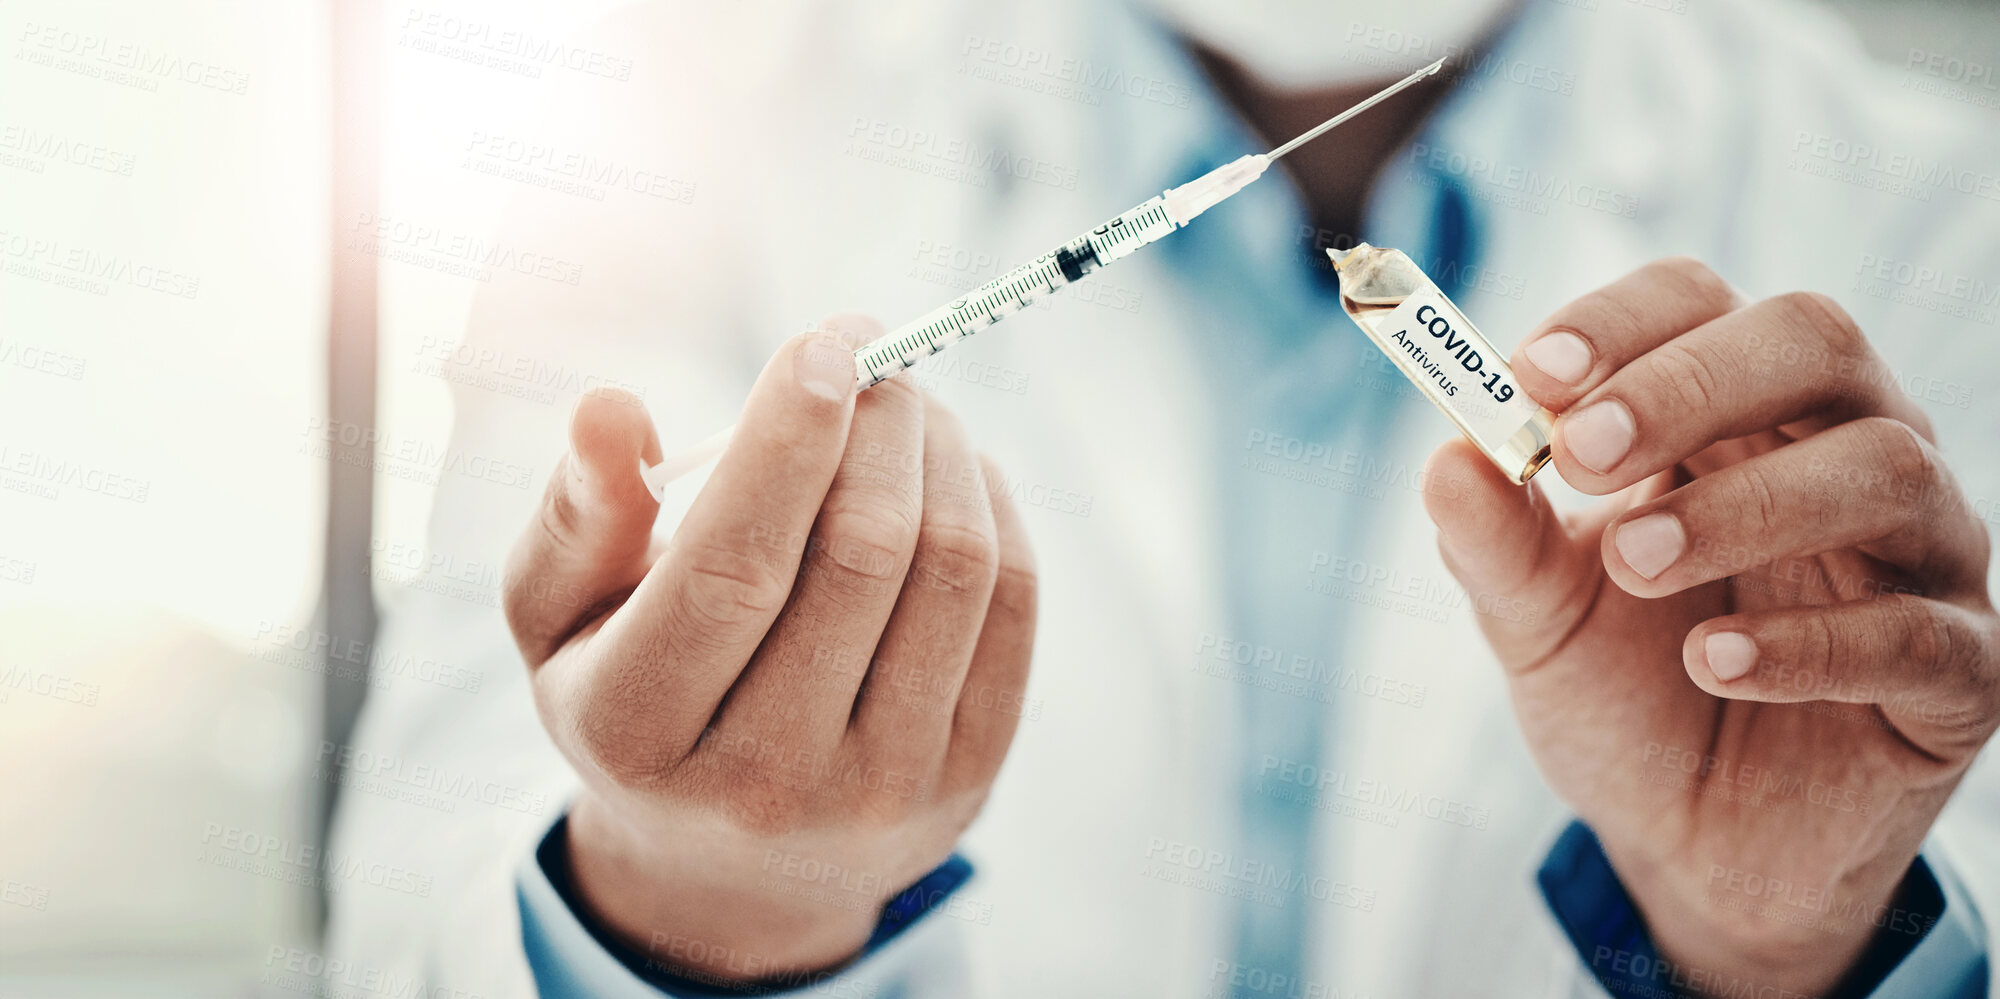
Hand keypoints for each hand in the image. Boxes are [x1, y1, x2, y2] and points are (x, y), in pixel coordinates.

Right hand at [502, 318, 1036, 981]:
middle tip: (869, 355)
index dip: (788, 440)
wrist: (731, 871)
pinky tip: (953, 470)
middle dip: (878, 423)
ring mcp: (879, 788)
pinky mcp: (967, 777)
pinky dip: (992, 507)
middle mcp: (763, 779)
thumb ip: (578, 514)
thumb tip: (612, 407)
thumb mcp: (560, 622)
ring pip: (952, 572)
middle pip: (862, 556)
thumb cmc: (635, 698)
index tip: (824, 343)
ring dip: (941, 451)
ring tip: (906, 405)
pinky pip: (1012, 607)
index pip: (732, 567)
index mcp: (637, 730)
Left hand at [1423, 258, 1998, 995]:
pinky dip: (1808, 642)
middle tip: (1583, 458)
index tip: (1529, 376)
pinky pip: (1918, 631)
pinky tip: (1711, 661)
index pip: (1700, 303)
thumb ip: (1496, 543)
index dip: (1621, 322)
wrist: (1692, 847)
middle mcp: (1844, 451)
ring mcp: (1920, 556)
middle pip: (1815, 341)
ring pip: (1886, 468)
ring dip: (1745, 506)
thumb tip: (1445, 460)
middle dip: (1690, 386)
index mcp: (1736, 414)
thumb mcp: (1537, 619)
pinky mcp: (1961, 674)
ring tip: (1634, 565)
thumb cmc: (1624, 695)